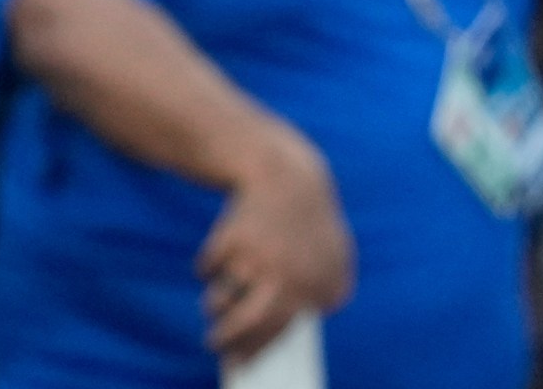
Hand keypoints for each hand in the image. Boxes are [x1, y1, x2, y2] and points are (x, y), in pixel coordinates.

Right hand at [196, 125, 352, 360]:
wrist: (286, 179)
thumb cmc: (312, 225)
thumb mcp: (336, 261)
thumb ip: (329, 294)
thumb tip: (303, 324)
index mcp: (309, 289)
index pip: (277, 334)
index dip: (255, 352)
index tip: (238, 364)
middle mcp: (280, 277)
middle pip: (244, 323)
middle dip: (225, 340)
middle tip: (214, 344)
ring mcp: (252, 257)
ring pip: (220, 298)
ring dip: (215, 306)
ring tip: (215, 305)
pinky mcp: (227, 238)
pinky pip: (207, 267)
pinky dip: (206, 269)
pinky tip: (214, 265)